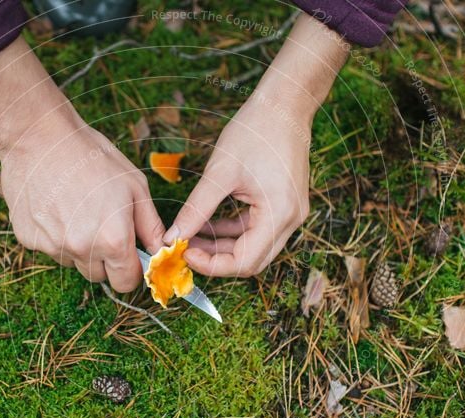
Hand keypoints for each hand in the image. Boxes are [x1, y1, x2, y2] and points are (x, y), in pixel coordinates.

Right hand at [0, 37, 163, 291]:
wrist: (39, 136)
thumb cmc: (92, 156)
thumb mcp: (134, 186)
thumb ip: (150, 226)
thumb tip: (161, 252)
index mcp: (112, 240)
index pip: (125, 283)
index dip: (130, 271)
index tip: (129, 256)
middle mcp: (81, 250)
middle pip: (98, 275)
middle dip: (105, 259)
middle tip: (102, 224)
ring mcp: (52, 246)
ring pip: (73, 261)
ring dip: (79, 246)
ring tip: (76, 208)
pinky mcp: (28, 239)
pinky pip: (49, 247)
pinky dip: (54, 234)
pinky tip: (55, 206)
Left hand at [165, 94, 310, 277]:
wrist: (285, 104)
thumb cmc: (255, 131)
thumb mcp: (219, 172)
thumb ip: (196, 208)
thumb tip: (172, 237)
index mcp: (279, 214)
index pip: (245, 262)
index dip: (212, 265)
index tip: (185, 253)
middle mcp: (291, 220)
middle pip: (251, 261)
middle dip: (216, 259)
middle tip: (186, 248)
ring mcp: (291, 214)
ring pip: (253, 248)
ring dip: (222, 245)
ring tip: (191, 235)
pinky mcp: (285, 206)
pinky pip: (257, 231)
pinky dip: (233, 231)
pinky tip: (208, 223)